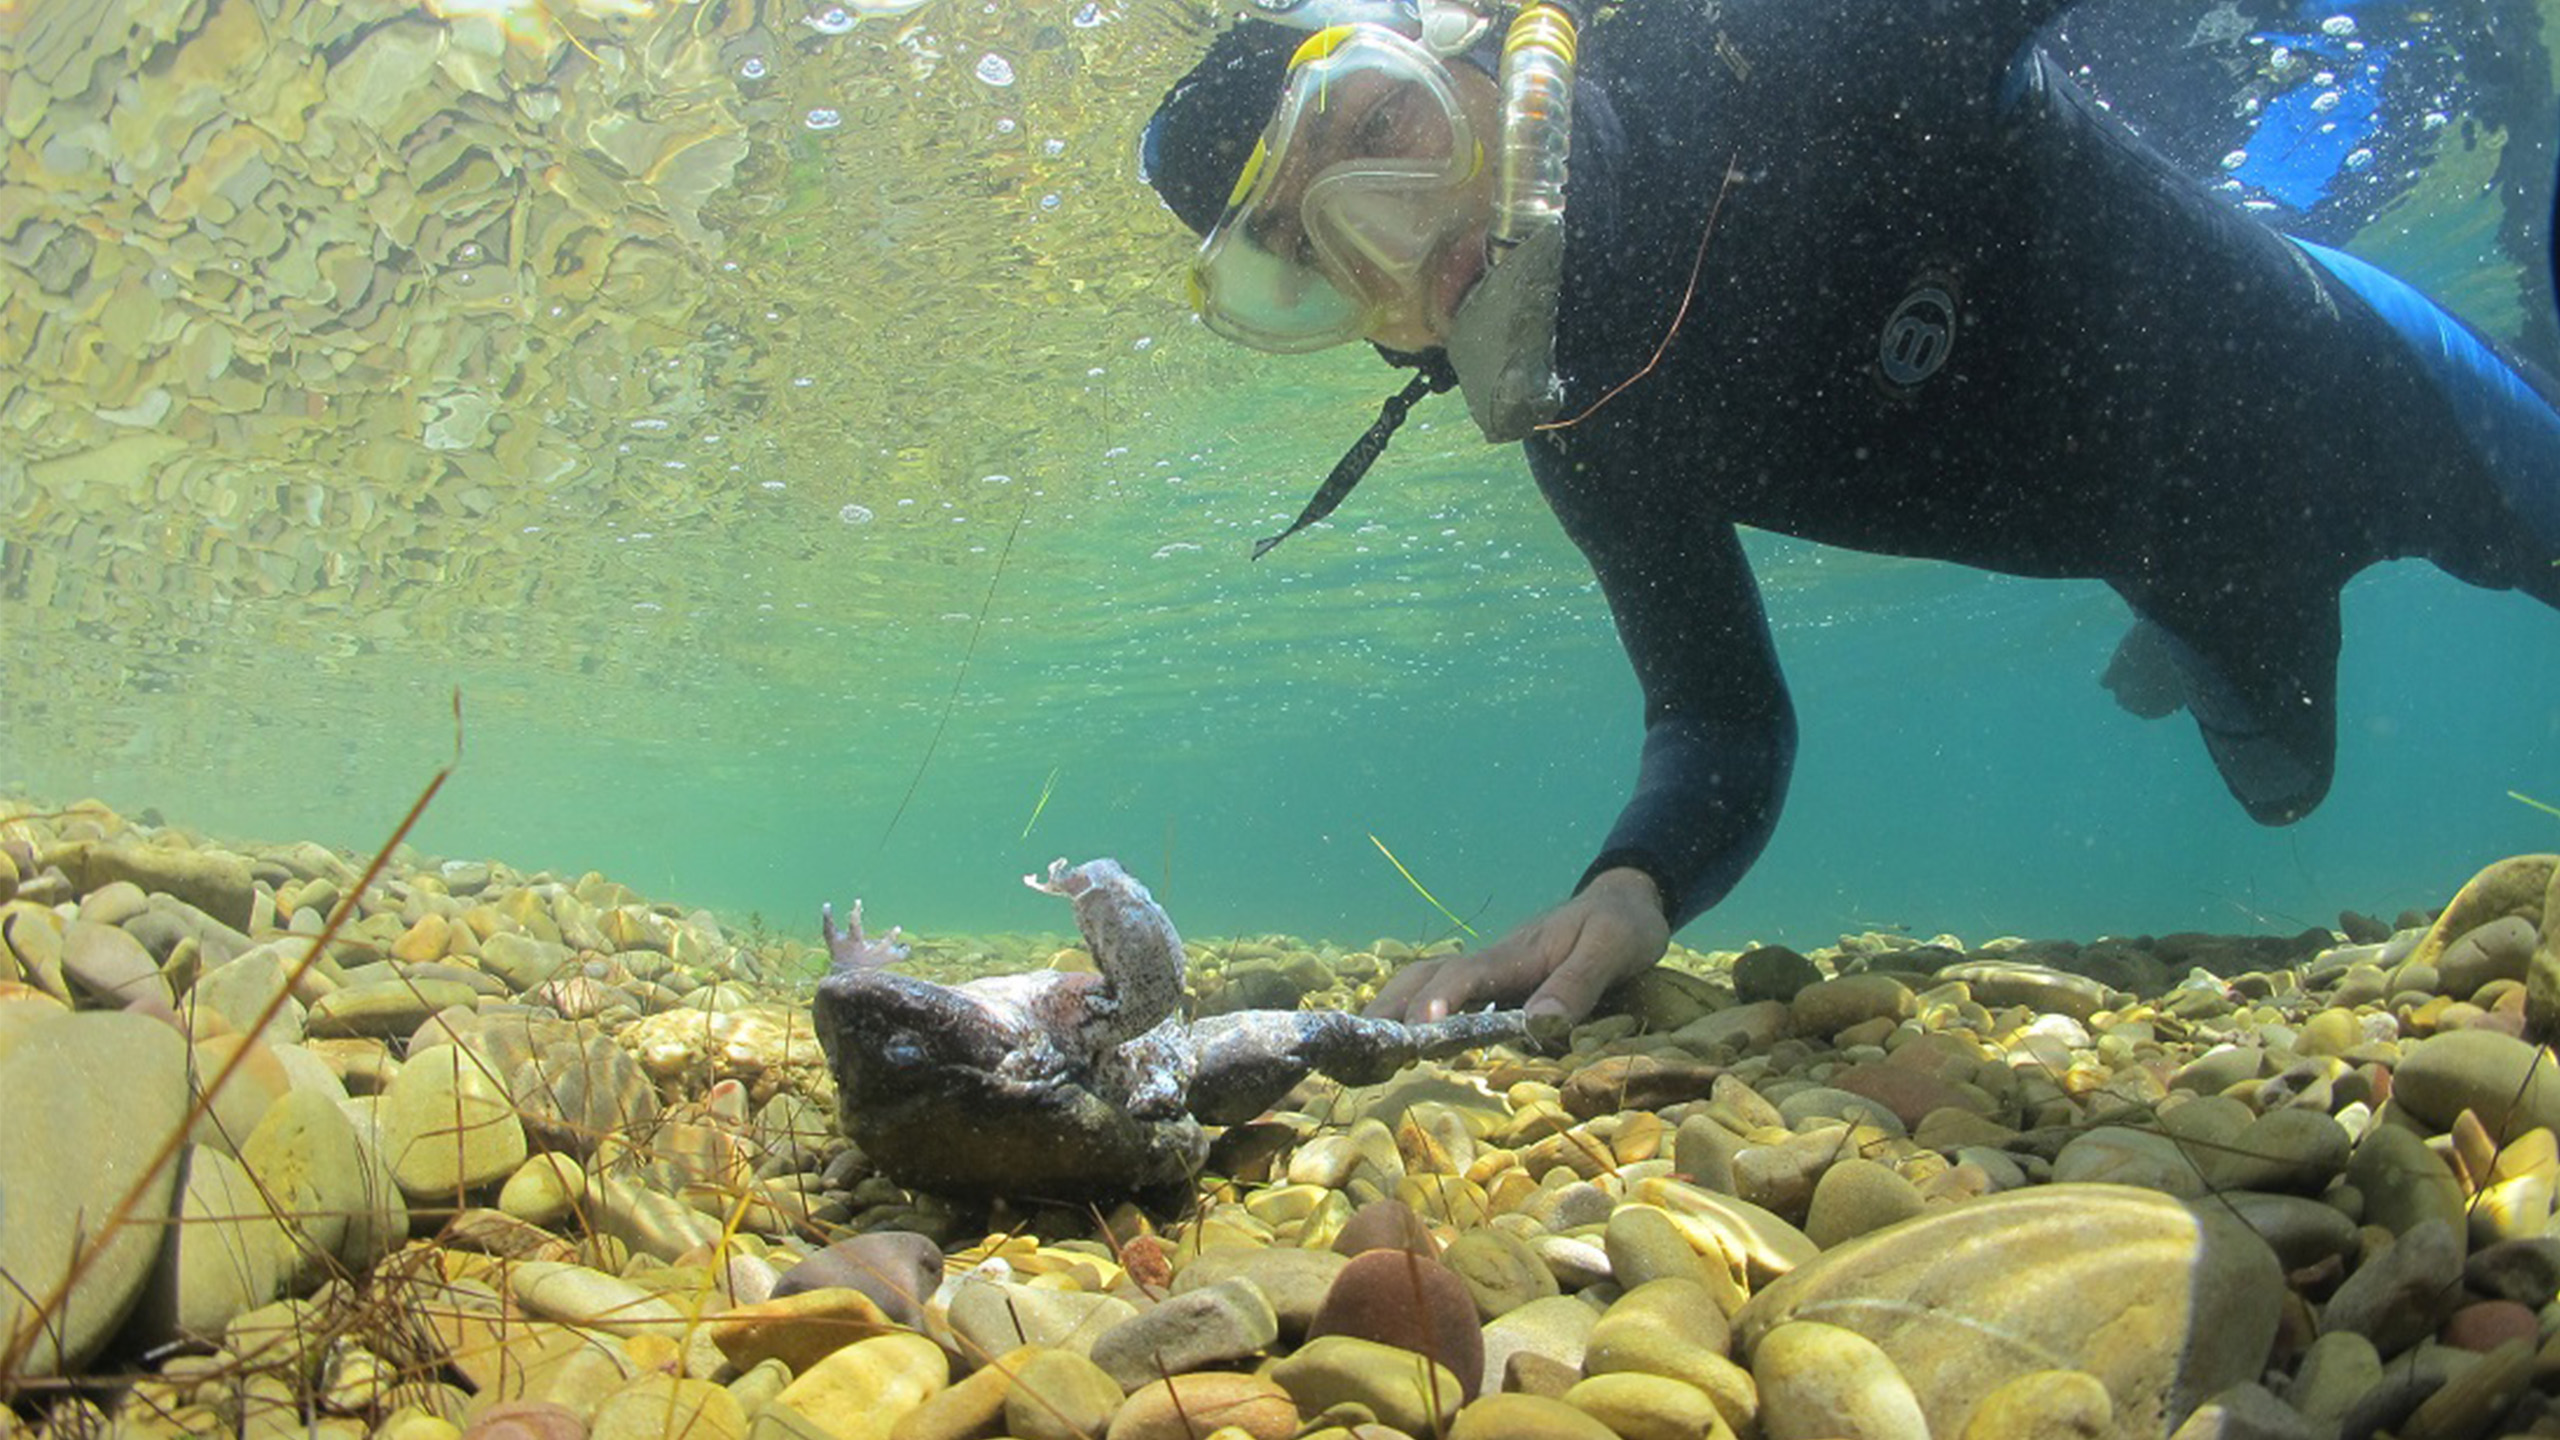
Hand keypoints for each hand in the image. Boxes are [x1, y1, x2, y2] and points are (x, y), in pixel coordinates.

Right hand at [1363, 868, 1670, 1029]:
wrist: (1625, 901)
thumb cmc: (1621, 926)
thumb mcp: (1612, 950)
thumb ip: (1576, 984)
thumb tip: (1539, 1025)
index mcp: (1515, 954)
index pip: (1464, 975)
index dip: (1439, 1002)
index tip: (1419, 1033)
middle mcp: (1492, 962)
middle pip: (1425, 977)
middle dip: (1391, 1008)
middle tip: (1364, 1048)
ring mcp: (1492, 973)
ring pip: (1428, 983)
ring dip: (1394, 1010)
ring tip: (1370, 1050)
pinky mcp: (1498, 984)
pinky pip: (1448, 997)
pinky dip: (1417, 1013)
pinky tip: (1408, 1043)